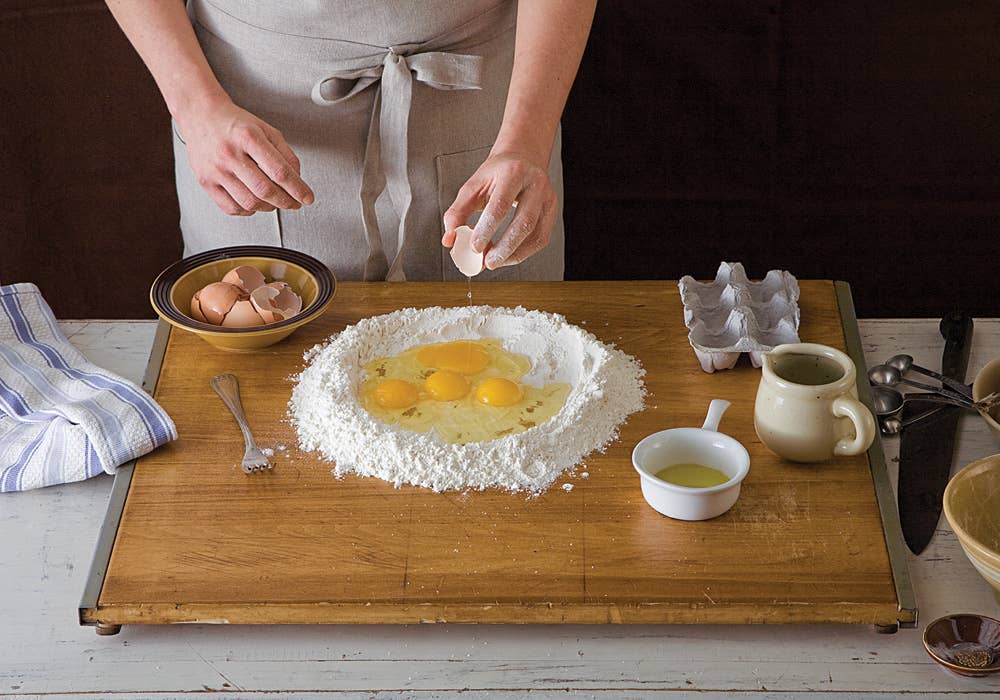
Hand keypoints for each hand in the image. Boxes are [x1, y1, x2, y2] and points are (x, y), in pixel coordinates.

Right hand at [175, 97, 313, 215]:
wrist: (201, 116)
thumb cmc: (235, 124)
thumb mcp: (266, 130)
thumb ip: (286, 154)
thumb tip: (298, 180)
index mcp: (248, 137)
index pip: (279, 171)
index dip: (298, 189)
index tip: (307, 198)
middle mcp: (230, 153)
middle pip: (265, 190)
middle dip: (286, 202)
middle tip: (294, 203)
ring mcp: (215, 170)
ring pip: (249, 202)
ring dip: (268, 207)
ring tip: (275, 201)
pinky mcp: (205, 182)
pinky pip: (231, 208)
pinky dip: (248, 211)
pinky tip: (254, 202)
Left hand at [442, 152, 556, 268]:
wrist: (521, 158)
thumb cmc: (496, 174)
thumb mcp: (473, 186)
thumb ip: (458, 212)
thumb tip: (449, 239)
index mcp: (513, 172)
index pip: (500, 205)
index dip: (487, 229)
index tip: (474, 248)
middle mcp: (535, 184)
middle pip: (524, 222)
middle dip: (505, 247)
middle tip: (487, 263)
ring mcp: (547, 198)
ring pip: (537, 233)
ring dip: (515, 253)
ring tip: (495, 262)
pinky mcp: (551, 211)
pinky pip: (541, 238)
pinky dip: (524, 252)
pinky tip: (508, 256)